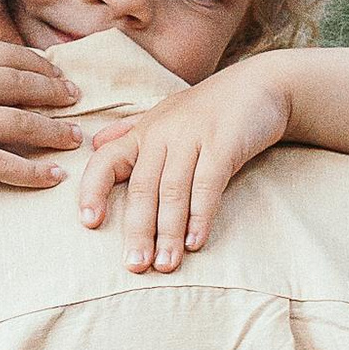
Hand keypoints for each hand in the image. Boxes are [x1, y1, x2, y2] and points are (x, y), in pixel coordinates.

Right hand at [0, 42, 84, 191]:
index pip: (15, 58)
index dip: (44, 69)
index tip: (62, 78)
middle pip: (28, 89)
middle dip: (58, 98)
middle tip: (77, 105)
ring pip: (25, 127)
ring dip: (56, 134)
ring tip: (74, 140)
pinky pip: (6, 166)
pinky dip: (35, 172)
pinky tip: (53, 176)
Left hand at [79, 62, 289, 272]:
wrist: (260, 84)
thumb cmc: (207, 108)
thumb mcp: (164, 115)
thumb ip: (130, 133)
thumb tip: (95, 144)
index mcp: (143, 132)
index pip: (106, 161)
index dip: (93, 191)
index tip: (89, 223)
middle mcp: (162, 134)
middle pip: (142, 188)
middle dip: (137, 230)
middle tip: (135, 265)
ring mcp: (192, 137)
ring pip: (173, 191)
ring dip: (169, 232)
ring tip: (165, 264)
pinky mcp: (224, 144)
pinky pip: (208, 185)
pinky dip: (201, 216)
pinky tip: (195, 242)